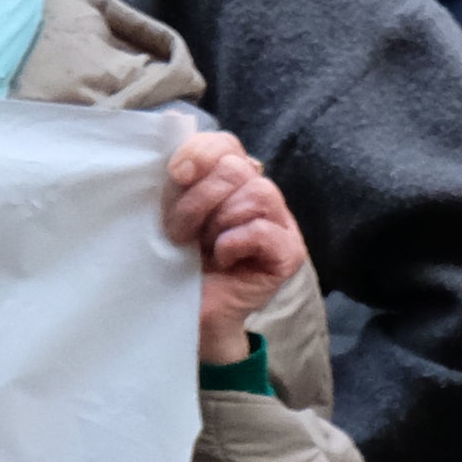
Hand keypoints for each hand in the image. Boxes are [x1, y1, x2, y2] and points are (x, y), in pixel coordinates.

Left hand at [158, 128, 304, 369]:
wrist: (190, 317)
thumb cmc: (178, 265)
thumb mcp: (172, 214)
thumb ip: (180, 180)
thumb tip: (177, 145)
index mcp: (232, 180)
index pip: (226, 143)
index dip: (201, 153)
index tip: (175, 176)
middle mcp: (260, 195)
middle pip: (238, 169)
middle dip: (199, 201)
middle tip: (179, 233)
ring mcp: (280, 224)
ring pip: (255, 193)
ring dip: (217, 222)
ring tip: (203, 248)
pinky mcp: (289, 254)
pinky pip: (263, 229)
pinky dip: (235, 242)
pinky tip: (223, 259)